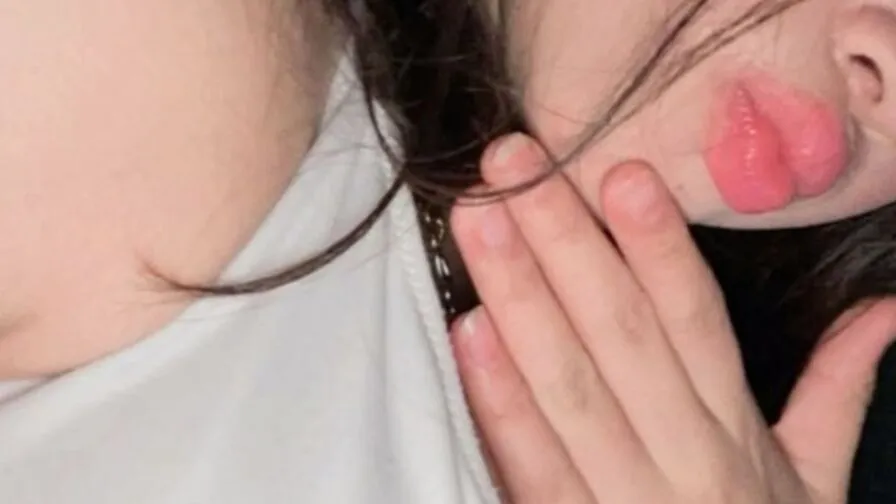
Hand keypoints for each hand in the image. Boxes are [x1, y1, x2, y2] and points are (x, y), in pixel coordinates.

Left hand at [449, 134, 895, 503]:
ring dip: (521, 297)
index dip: (659, 247)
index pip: (696, 320)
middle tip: (511, 165)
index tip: (621, 175)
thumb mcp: (812, 474)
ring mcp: (631, 499)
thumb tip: (883, 312)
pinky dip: (502, 401)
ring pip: (572, 386)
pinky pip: (537, 468)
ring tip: (478, 224)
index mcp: (737, 430)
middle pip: (621, 333)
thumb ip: (837, 388)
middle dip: (565, 242)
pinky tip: (470, 335)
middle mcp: (687, 456)